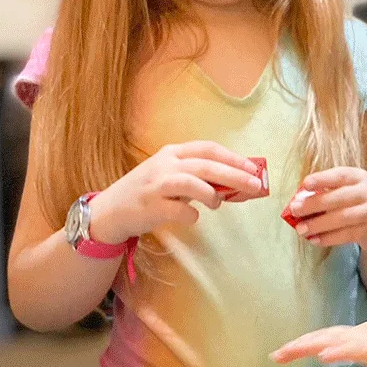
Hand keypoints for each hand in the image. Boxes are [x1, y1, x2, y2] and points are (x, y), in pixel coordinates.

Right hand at [88, 142, 264, 243]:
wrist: (110, 211)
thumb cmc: (149, 193)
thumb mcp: (173, 178)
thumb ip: (201, 179)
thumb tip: (238, 186)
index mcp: (173, 153)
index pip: (208, 149)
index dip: (233, 158)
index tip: (253, 168)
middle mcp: (165, 164)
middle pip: (206, 165)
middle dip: (234, 175)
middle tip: (255, 185)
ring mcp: (156, 185)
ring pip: (191, 182)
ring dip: (212, 194)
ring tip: (218, 204)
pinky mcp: (150, 207)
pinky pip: (178, 210)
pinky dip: (191, 215)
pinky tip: (193, 217)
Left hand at [270, 320, 366, 366]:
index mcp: (353, 341)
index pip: (322, 341)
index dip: (302, 346)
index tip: (281, 355)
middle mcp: (354, 336)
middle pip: (320, 338)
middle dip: (297, 346)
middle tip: (275, 356)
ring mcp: (363, 340)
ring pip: (330, 340)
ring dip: (309, 345)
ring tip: (290, 351)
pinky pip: (353, 349)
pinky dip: (337, 352)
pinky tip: (323, 356)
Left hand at [287, 167, 366, 247]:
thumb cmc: (355, 202)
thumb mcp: (346, 190)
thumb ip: (327, 191)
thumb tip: (299, 200)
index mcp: (358, 177)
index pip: (340, 175)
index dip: (322, 179)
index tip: (305, 184)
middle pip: (338, 198)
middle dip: (314, 204)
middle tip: (295, 210)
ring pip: (342, 218)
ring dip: (318, 224)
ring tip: (301, 229)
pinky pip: (345, 234)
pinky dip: (328, 238)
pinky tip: (313, 239)